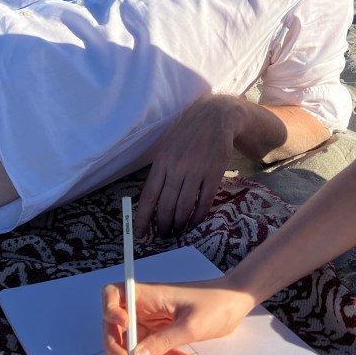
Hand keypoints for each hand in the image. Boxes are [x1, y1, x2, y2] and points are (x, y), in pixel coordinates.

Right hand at [101, 279, 253, 354]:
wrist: (237, 301)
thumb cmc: (215, 304)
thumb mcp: (190, 325)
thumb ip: (162, 342)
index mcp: (148, 294)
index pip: (113, 294)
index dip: (109, 311)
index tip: (121, 328)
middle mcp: (146, 305)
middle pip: (117, 325)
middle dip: (118, 346)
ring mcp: (155, 318)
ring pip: (135, 341)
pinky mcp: (166, 330)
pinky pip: (155, 347)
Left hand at [136, 95, 241, 236]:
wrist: (215, 118)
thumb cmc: (187, 136)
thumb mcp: (167, 149)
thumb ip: (158, 173)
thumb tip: (146, 197)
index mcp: (162, 162)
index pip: (149, 195)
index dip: (144, 218)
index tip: (141, 234)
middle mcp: (177, 168)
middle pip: (166, 205)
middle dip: (164, 225)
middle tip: (164, 236)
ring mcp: (196, 171)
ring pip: (185, 206)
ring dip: (180, 224)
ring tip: (178, 232)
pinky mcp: (214, 174)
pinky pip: (204, 201)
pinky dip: (198, 216)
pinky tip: (194, 222)